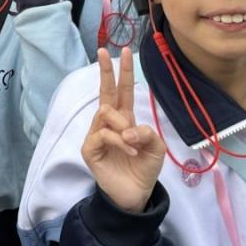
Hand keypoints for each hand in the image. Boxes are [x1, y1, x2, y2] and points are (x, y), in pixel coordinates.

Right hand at [82, 48, 165, 213]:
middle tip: (104, 51)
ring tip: (133, 143)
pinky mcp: (90, 148)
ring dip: (122, 125)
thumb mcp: (156, 149)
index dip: (122, 72)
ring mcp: (96, 135)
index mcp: (124, 120)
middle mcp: (108, 123)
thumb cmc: (143, 170)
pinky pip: (103, 134)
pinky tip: (129, 152)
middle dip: (105, 71)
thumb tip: (130, 128)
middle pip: (105, 92)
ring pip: (105, 113)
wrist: (134, 195)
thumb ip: (147, 133)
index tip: (123, 50)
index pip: (121, 91)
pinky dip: (119, 141)